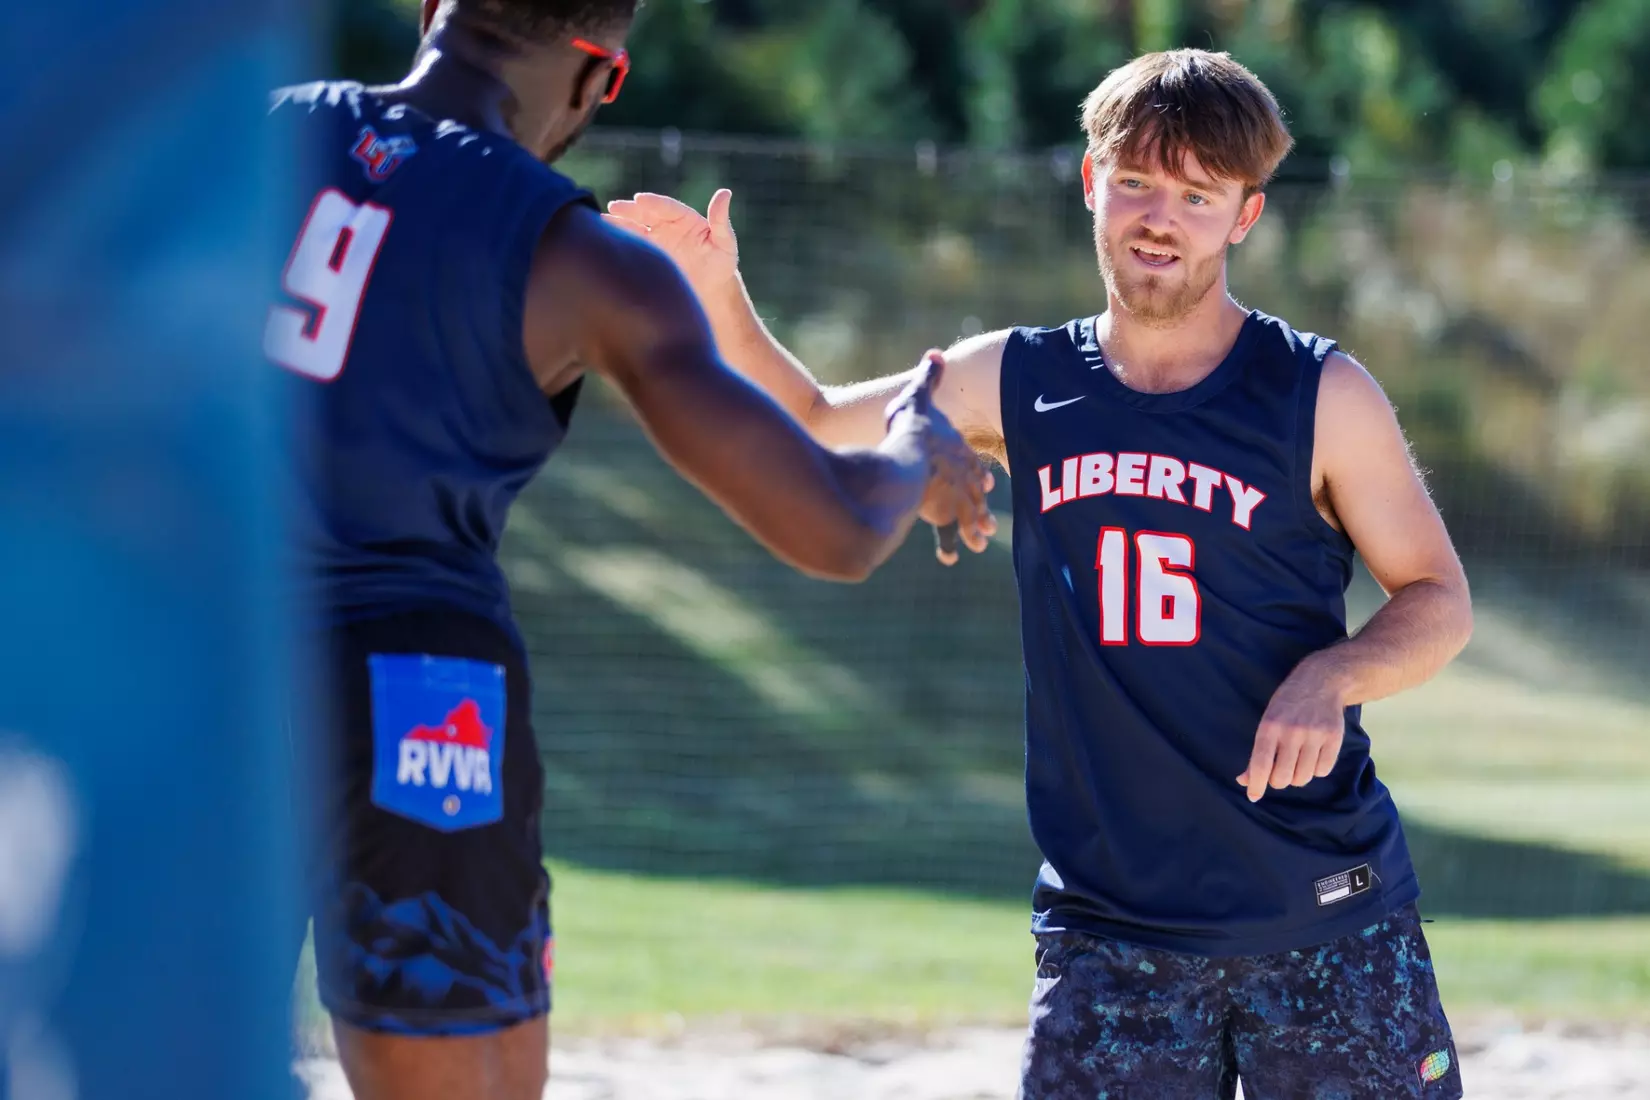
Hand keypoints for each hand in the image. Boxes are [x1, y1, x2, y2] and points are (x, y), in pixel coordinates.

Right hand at [604, 189, 740, 296]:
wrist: (711, 289)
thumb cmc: (722, 263)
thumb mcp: (725, 243)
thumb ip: (721, 220)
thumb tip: (725, 193)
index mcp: (685, 218)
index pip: (667, 207)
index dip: (654, 203)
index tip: (640, 199)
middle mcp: (668, 225)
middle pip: (646, 214)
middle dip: (630, 210)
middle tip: (614, 206)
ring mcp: (656, 240)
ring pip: (635, 228)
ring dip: (619, 224)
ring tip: (601, 220)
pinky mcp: (649, 255)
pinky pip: (632, 246)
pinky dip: (619, 241)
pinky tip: (604, 238)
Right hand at [884, 351, 996, 564]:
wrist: (909, 457)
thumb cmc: (912, 427)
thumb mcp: (919, 396)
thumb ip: (928, 378)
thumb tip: (935, 353)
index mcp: (958, 451)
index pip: (972, 464)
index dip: (977, 474)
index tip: (987, 485)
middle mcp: (963, 476)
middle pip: (974, 491)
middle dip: (979, 504)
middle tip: (987, 518)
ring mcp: (956, 497)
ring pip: (969, 515)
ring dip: (974, 527)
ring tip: (980, 540)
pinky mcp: (944, 515)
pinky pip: (948, 536)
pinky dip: (950, 546)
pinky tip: (951, 559)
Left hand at [1238, 657, 1346, 802]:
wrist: (1320, 682)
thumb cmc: (1286, 707)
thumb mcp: (1266, 723)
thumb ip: (1256, 754)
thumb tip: (1244, 781)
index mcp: (1269, 727)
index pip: (1260, 764)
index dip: (1255, 784)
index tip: (1253, 796)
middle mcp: (1291, 731)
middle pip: (1282, 777)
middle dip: (1278, 781)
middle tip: (1279, 772)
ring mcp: (1315, 734)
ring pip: (1303, 778)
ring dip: (1297, 776)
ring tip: (1297, 761)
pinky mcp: (1334, 738)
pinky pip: (1323, 771)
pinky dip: (1316, 770)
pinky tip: (1313, 755)